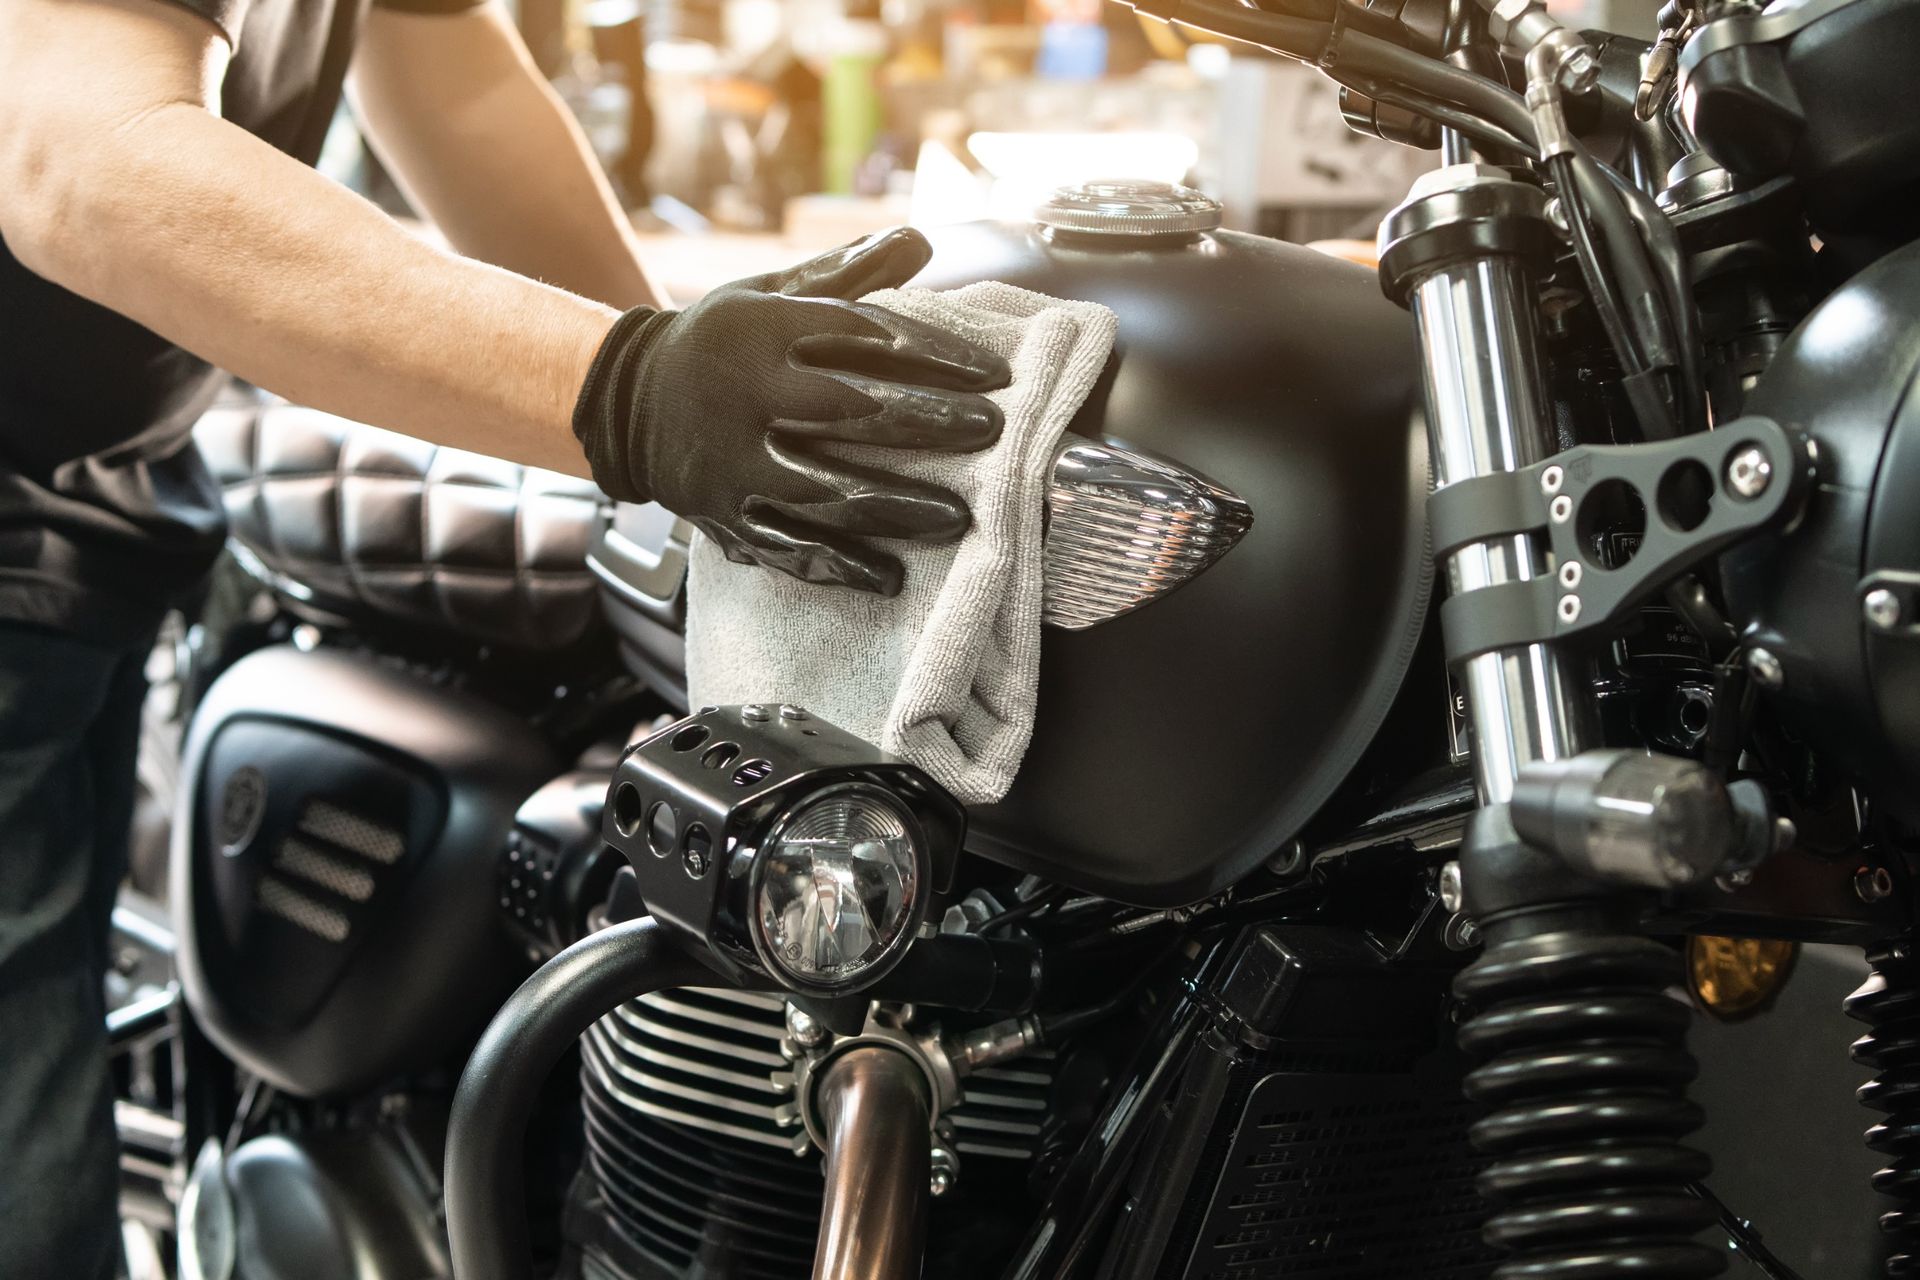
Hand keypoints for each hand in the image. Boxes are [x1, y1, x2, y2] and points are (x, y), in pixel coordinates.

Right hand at [571, 228, 1009, 594]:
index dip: (931, 352)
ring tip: (957, 517)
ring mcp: (729, 465)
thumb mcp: (768, 295)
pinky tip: (890, 574)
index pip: (859, 335)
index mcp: (759, 333)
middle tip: (989, 433)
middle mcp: (742, 399)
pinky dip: (839, 565)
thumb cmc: (718, 343)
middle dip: (926, 423)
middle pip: (849, 413)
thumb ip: (845, 274)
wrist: (624, 403)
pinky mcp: (721, 517)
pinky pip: (785, 546)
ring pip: (822, 492)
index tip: (992, 373)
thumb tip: (921, 241)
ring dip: (896, 507)